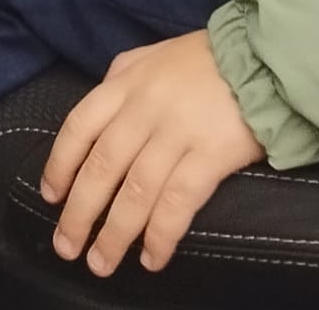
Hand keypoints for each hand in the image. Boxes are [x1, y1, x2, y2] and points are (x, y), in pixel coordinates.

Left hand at [41, 31, 261, 274]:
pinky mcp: (210, 154)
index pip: (79, 127)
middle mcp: (146, 108)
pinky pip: (177, 203)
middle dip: (79, 215)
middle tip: (67, 247)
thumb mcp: (157, 54)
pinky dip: (160, 235)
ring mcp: (178, 132)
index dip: (60, 165)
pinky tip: (152, 257)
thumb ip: (124, 74)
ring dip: (114, 236)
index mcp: (128, 82)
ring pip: (134, 193)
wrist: (265, 55)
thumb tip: (100, 102)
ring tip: (101, 263)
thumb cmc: (209, 58)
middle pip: (101, 169)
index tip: (52, 196)